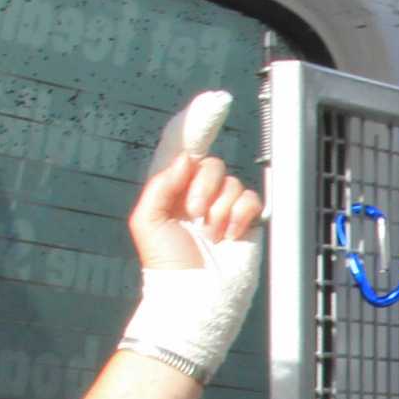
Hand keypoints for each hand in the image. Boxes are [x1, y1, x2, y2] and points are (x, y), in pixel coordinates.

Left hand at [118, 94, 265, 378]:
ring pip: (231, 181)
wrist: (195, 296)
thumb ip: (161, 183)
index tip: (215, 101)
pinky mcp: (245, 222)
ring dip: (220, 207)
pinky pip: (251, 198)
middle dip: (202, 186)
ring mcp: (223, 208)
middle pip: (210, 163)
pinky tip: (230, 234)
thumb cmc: (165, 264)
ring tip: (211, 233)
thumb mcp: (147, 220)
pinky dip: (240, 214)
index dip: (198, 123)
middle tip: (194, 213)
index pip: (183, 149)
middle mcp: (197, 195)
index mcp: (172, 190)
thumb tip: (186, 160)